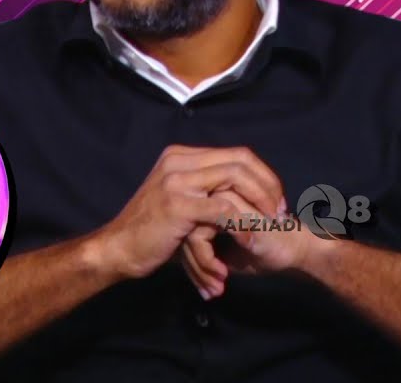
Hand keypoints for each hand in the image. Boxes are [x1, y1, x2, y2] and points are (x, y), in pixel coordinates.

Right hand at [94, 145, 285, 279]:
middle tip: (281, 212)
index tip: (276, 201)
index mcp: (180, 156)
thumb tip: (236, 188)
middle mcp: (178, 161)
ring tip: (272, 224)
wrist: (119, 247)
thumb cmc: (150, 230)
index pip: (236, 154)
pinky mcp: (178, 205)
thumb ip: (200, 187)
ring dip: (261, 201)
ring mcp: (177, 181)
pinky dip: (243, 224)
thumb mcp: (175, 198)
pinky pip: (224, 209)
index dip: (263, 176)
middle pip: (241, 161)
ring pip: (236, 178)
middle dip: (269, 186)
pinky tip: (251, 239)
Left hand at [182, 189, 325, 297]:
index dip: (188, 259)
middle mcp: (211, 196)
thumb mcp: (228, 254)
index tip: (201, 284)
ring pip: (187, 233)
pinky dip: (207, 261)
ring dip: (199, 267)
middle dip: (190, 265)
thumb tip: (176, 261)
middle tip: (205, 290)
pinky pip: (199, 235)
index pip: (182, 228)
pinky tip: (222, 276)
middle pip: (181, 230)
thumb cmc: (264, 249)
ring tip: (212, 289)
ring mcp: (219, 198)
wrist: (297, 247)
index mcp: (209, 203)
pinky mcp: (228, 209)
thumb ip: (204, 250)